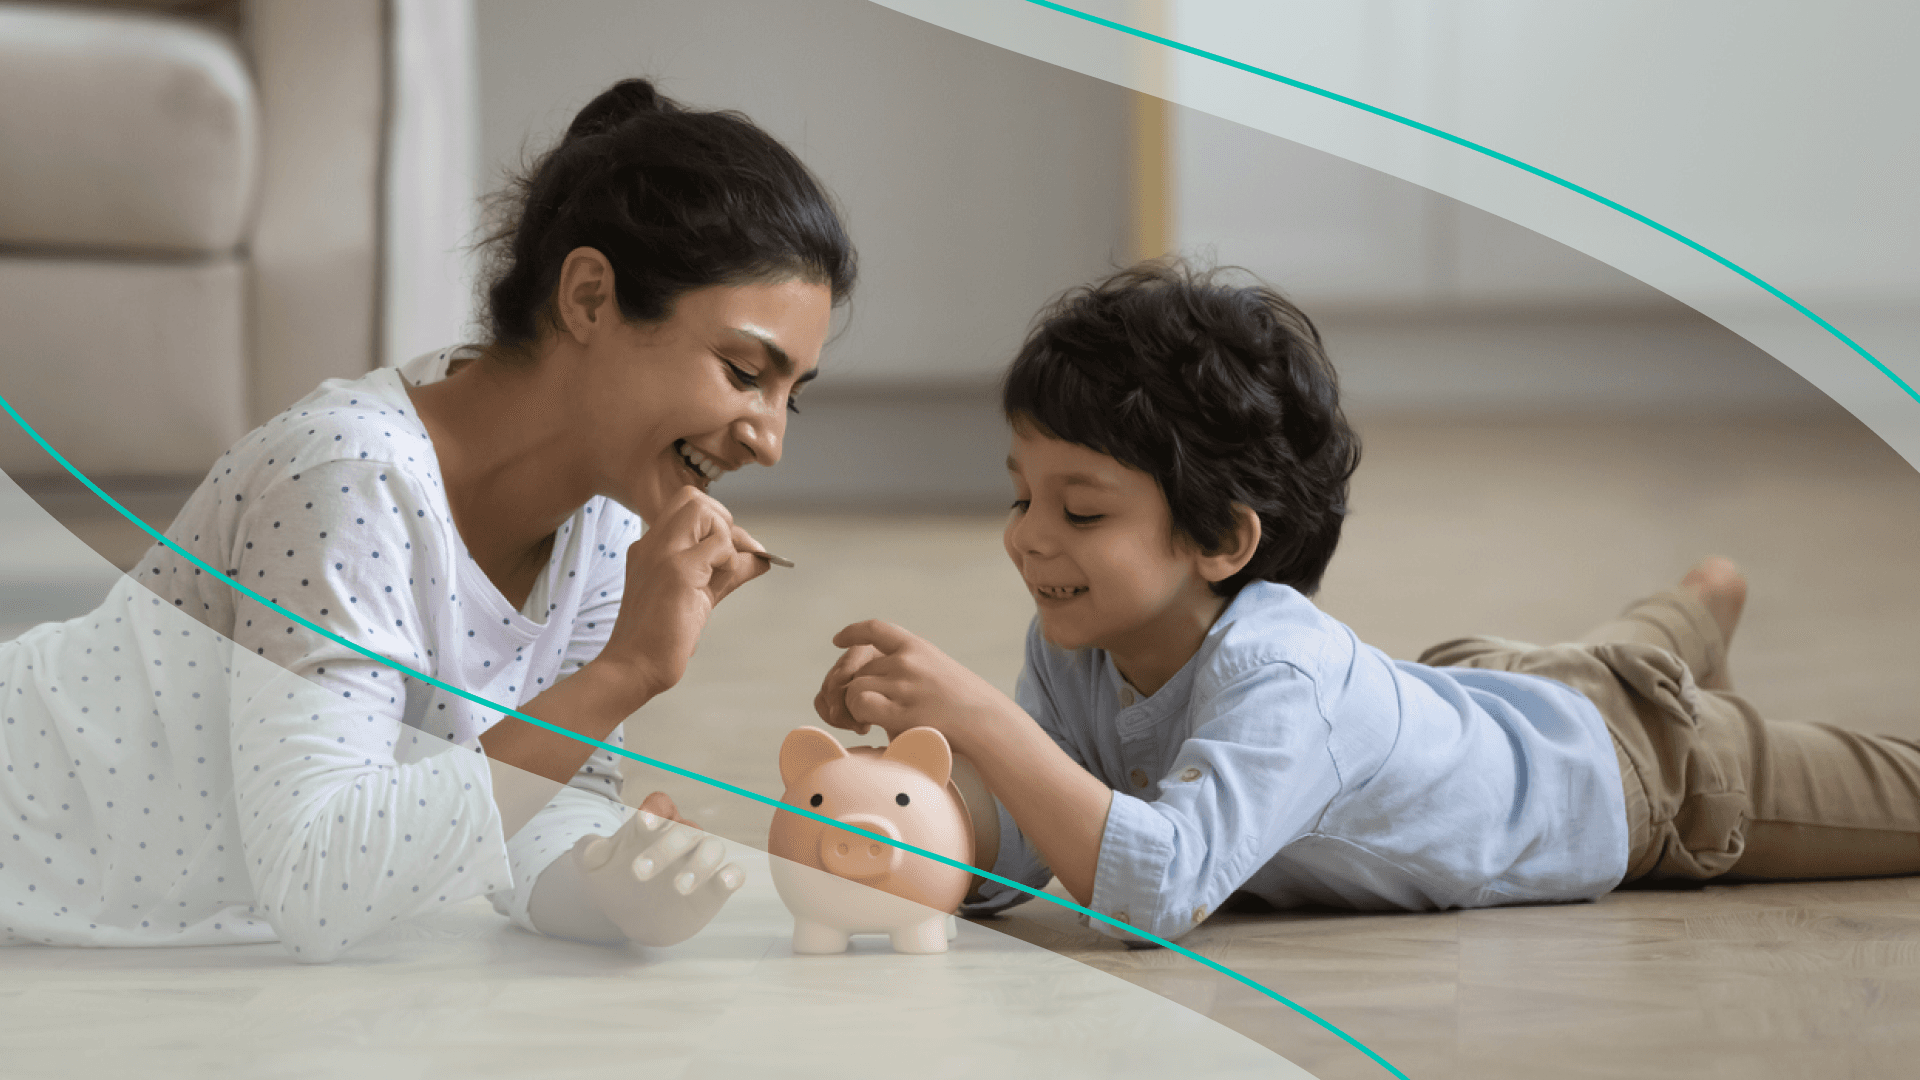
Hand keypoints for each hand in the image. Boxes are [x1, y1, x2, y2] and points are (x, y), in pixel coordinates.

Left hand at [575, 791, 744, 947]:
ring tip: (679, 888)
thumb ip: (587, 852)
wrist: (630, 915)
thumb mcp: (592, 869)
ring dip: (701, 863)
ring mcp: (699, 862)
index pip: (661, 807)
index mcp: (652, 827)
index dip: (656, 811)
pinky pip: (734, 874)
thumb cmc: (613, 882)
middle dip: (665, 848)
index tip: (644, 822)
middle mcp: (679, 840)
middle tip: (638, 874)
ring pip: (713, 847)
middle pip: (684, 830)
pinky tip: (725, 881)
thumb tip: (594, 846)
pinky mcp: (715, 888)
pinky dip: (732, 875)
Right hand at [595, 487, 770, 702]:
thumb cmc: (663, 635)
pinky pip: (718, 544)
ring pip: (703, 509)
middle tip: (729, 558)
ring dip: (724, 537)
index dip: (717, 524)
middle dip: (722, 521)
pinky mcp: (677, 570)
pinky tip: (714, 587)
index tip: (731, 555)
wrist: (635, 665)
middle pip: (693, 498)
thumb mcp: (701, 595)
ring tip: (719, 573)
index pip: (687, 508)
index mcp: (650, 547)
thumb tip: (762, 559)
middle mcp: (651, 543)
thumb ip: (728, 572)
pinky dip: (729, 560)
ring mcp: (662, 553)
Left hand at [820, 620, 1018, 752]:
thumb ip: (913, 671)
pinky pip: (860, 704)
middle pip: (859, 668)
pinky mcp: (903, 711)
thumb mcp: (942, 672)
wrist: (989, 725)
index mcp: (919, 648)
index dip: (853, 633)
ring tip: (862, 724)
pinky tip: (866, 728)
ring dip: (852, 707)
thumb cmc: (968, 707)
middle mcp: (909, 661)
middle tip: (855, 714)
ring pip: (855, 686)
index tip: (838, 640)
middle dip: (850, 689)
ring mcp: (905, 684)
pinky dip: (856, 715)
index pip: (877, 630)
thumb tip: (876, 681)